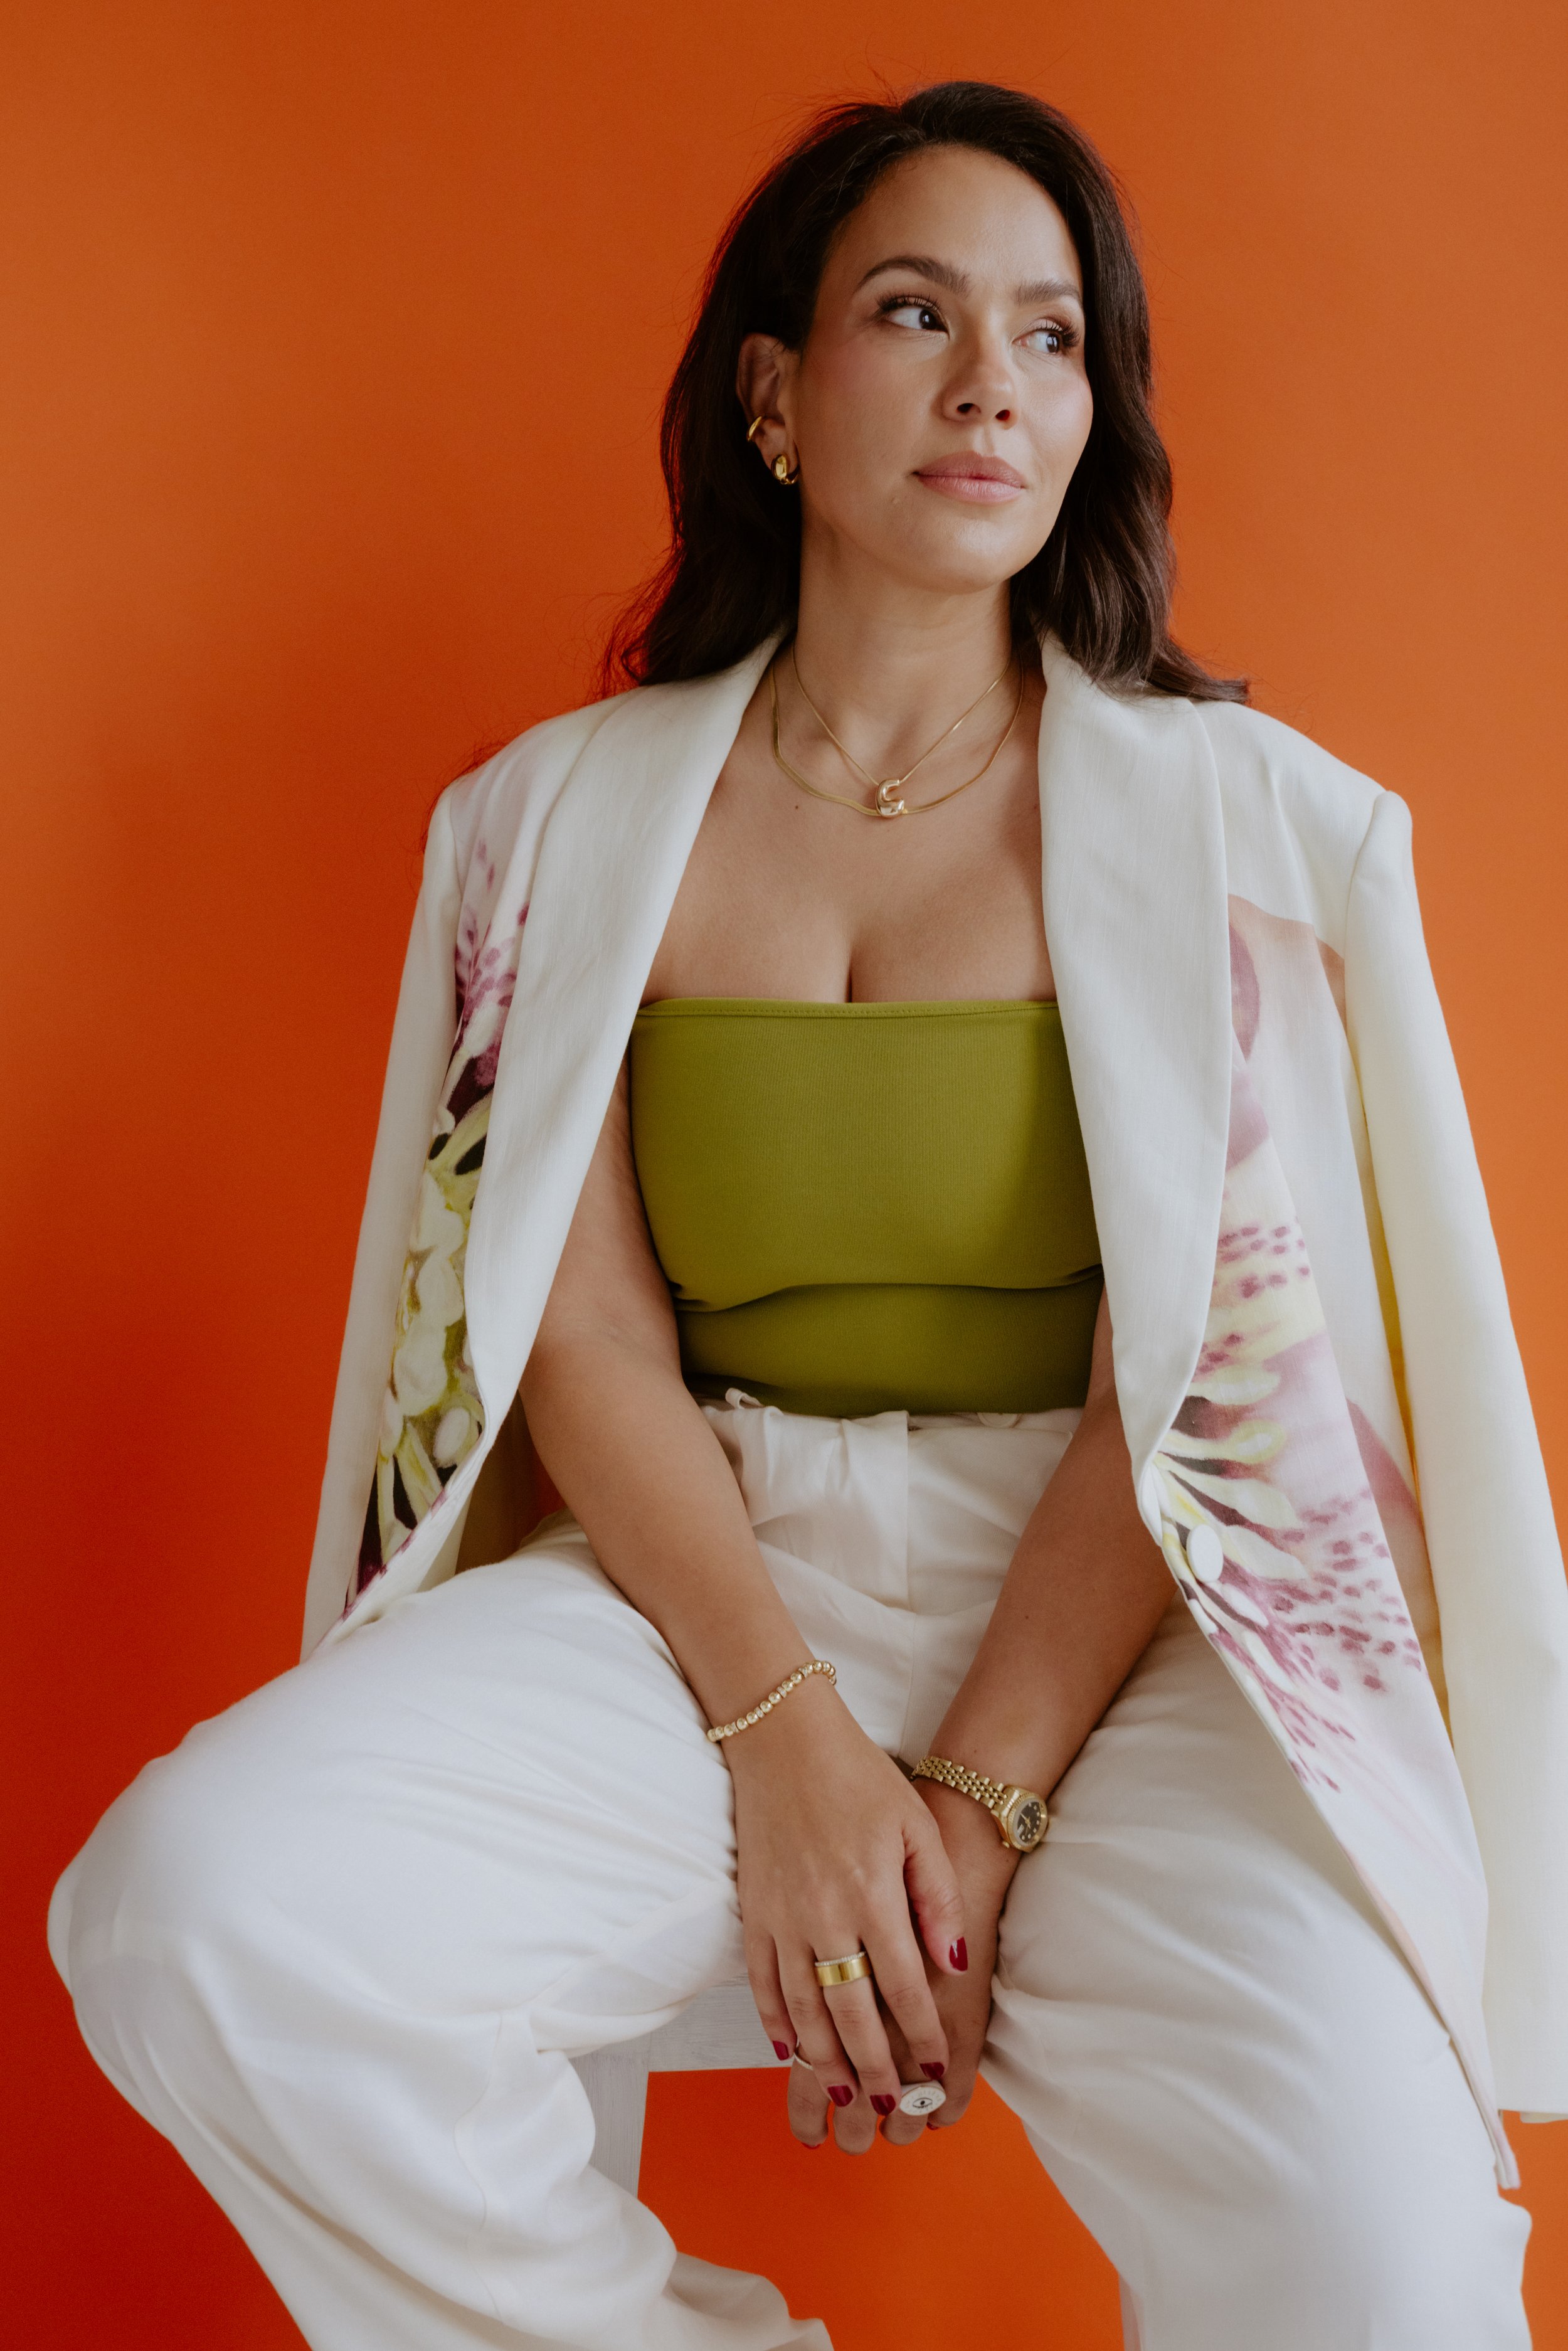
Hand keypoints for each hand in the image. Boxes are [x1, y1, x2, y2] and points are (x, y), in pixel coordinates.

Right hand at [786, 1785, 1017, 2153]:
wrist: (784, 1739)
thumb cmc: (860, 1777)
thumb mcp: (917, 1826)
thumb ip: (938, 1897)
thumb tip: (955, 1963)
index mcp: (872, 1894)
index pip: (903, 1986)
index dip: (922, 2036)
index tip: (937, 2071)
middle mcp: (825, 1915)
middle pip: (852, 2012)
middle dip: (875, 2067)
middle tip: (890, 2106)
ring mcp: (783, 1917)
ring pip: (803, 2008)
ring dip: (824, 2058)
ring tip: (843, 2093)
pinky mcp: (753, 1911)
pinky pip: (761, 1982)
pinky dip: (774, 2021)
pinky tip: (788, 2049)